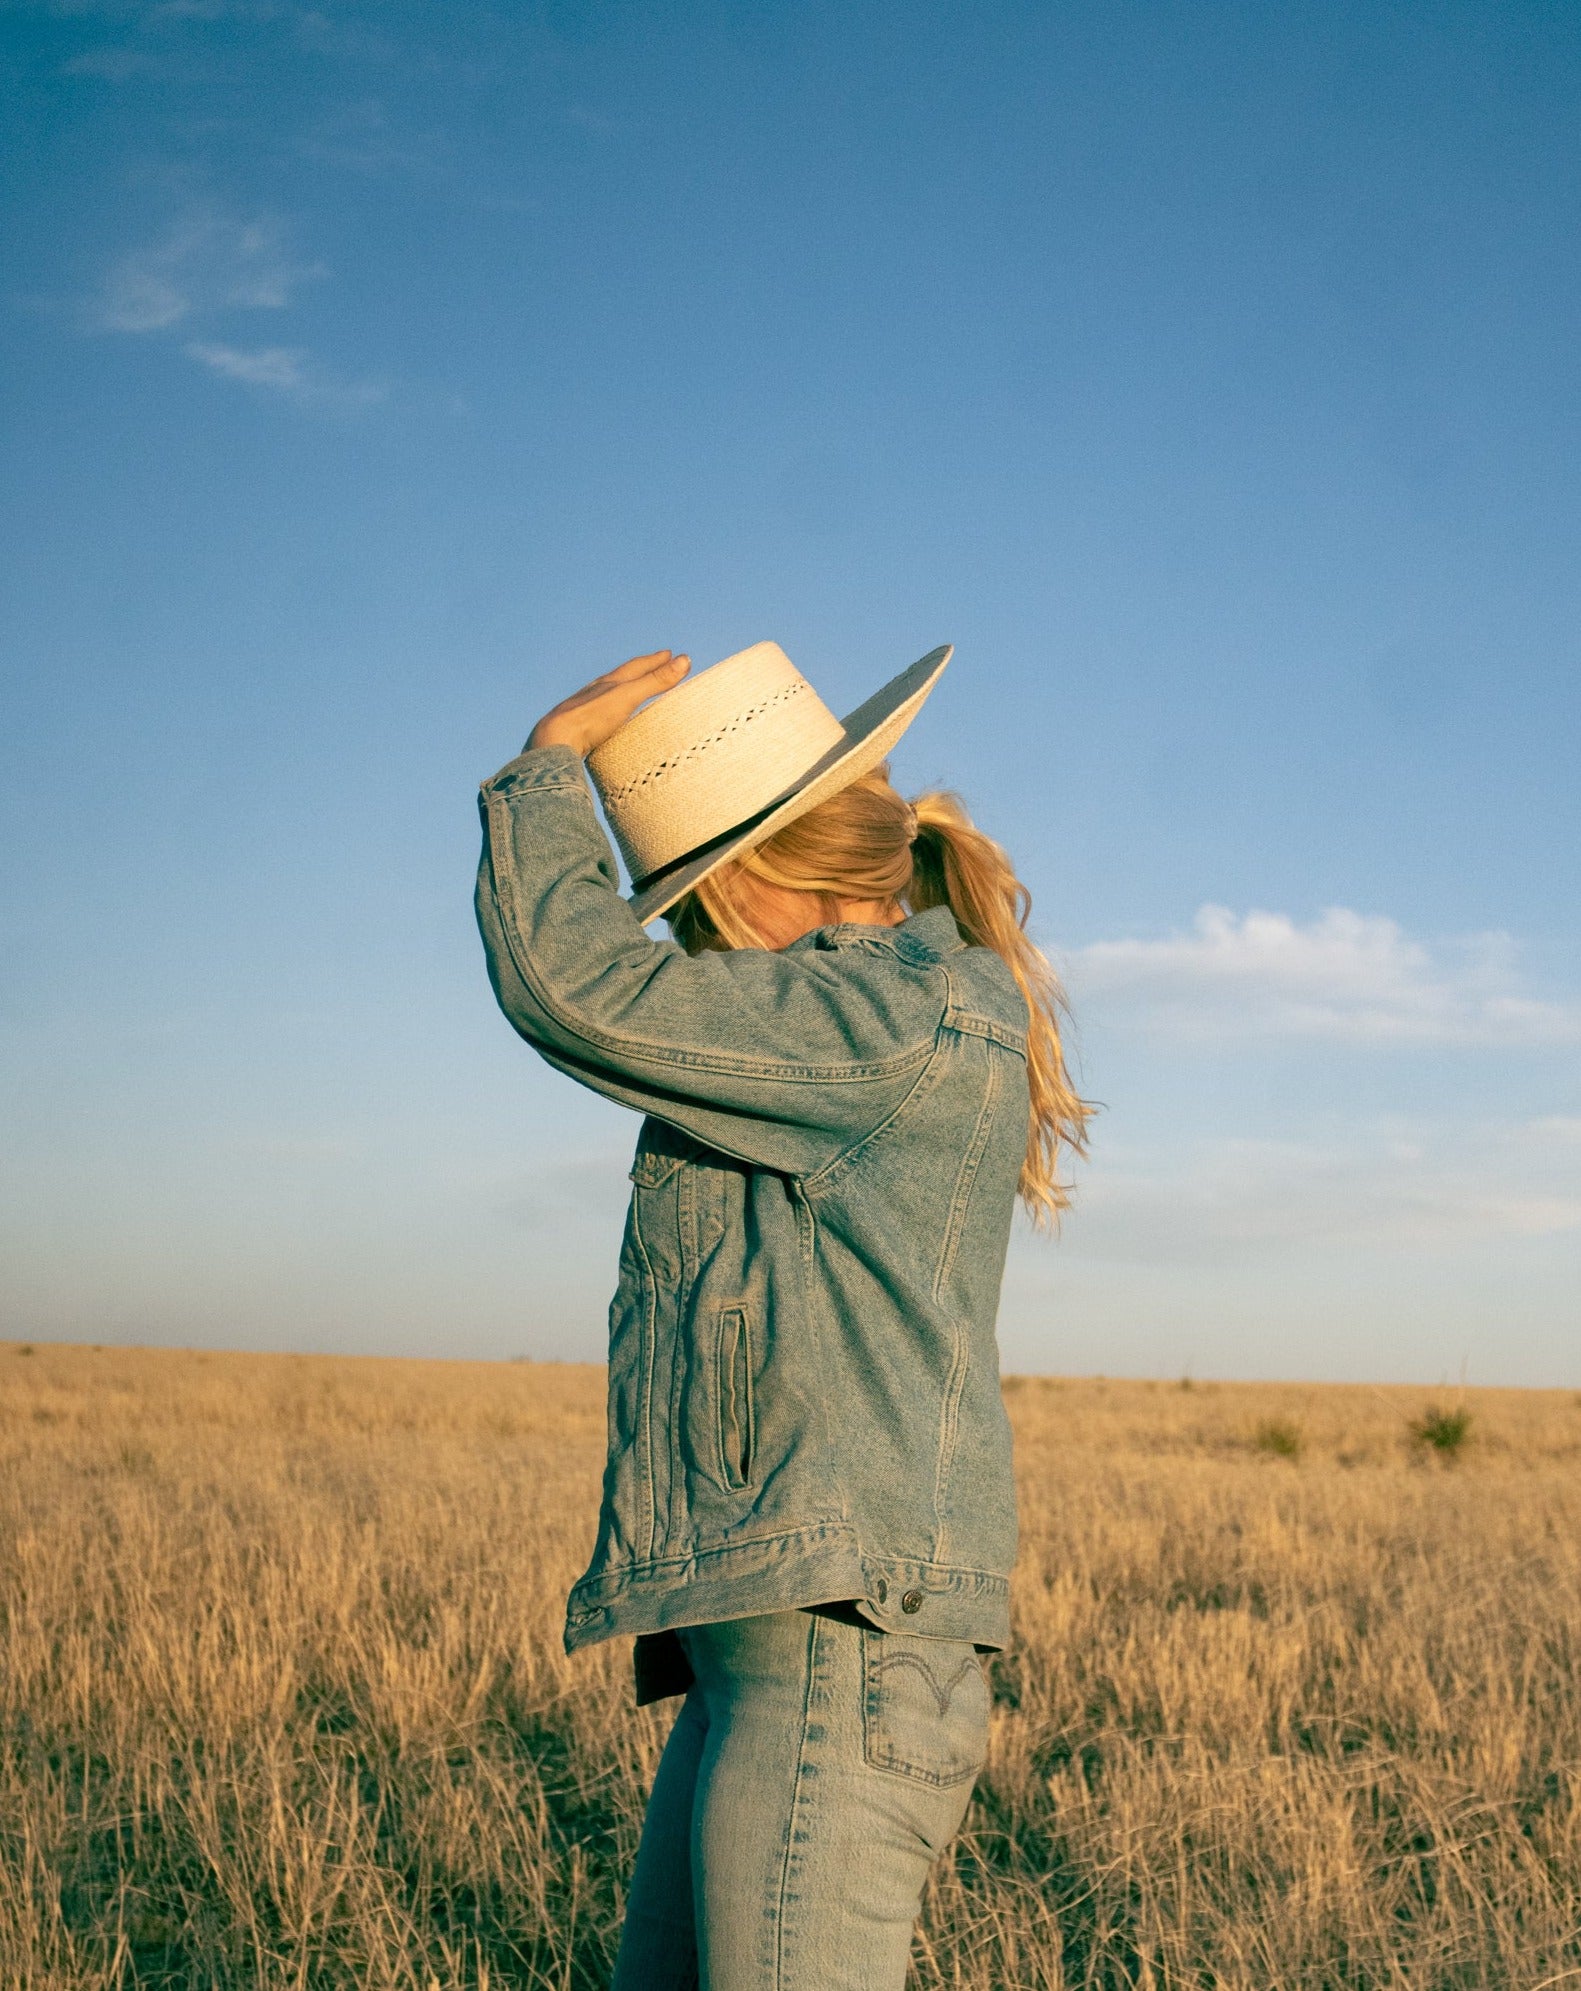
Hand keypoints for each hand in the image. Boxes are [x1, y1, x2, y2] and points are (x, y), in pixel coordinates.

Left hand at [528, 649, 690, 756]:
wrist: (555, 741)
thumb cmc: (591, 718)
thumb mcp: (628, 697)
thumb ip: (655, 681)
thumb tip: (685, 660)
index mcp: (608, 683)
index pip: (636, 667)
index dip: (655, 660)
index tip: (670, 654)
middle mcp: (595, 693)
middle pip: (622, 677)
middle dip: (641, 671)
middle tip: (658, 664)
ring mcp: (586, 710)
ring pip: (608, 695)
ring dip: (624, 690)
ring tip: (633, 689)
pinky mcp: (580, 730)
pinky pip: (600, 716)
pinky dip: (612, 713)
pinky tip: (610, 721)